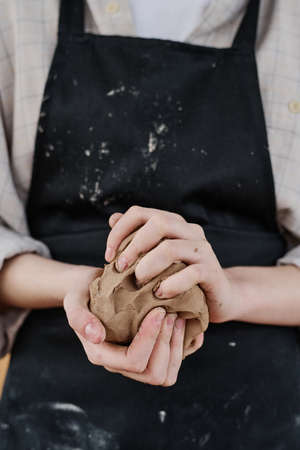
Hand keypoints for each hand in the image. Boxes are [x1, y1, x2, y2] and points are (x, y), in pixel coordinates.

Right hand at [63, 266, 186, 385]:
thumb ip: (78, 316)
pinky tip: (184, 324)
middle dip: (166, 343)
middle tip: (171, 313)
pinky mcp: (147, 353)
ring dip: (176, 347)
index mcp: (101, 354)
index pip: (133, 361)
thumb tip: (96, 336)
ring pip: (165, 374)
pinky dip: (183, 347)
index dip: (150, 338)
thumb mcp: (74, 299)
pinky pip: (171, 364)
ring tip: (178, 317)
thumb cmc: (81, 291)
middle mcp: (118, 363)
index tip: (158, 311)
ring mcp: (134, 361)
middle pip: (153, 374)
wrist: (87, 287)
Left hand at [105, 206, 239, 323]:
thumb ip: (135, 239)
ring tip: (139, 283)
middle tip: (120, 268)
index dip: (119, 231)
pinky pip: (191, 273)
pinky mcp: (212, 271)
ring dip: (148, 266)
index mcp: (173, 224)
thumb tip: (113, 218)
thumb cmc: (181, 279)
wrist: (219, 297)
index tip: (108, 256)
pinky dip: (171, 284)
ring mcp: (203, 250)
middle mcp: (190, 231)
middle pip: (158, 223)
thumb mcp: (156, 259)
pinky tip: (160, 294)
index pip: (140, 213)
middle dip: (133, 245)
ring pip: (171, 248)